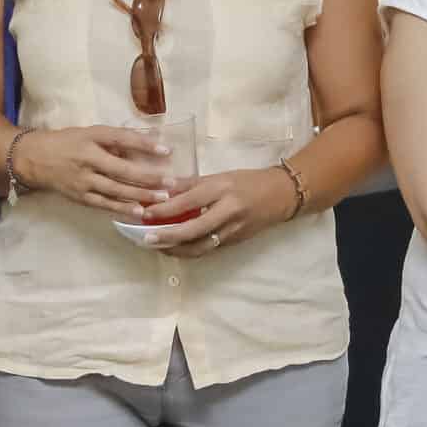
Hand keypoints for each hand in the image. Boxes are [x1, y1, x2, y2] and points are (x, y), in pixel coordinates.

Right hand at [15, 124, 177, 218]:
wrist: (34, 159)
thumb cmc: (68, 142)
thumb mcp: (90, 132)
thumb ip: (118, 137)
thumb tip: (151, 137)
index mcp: (91, 138)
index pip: (121, 139)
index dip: (144, 144)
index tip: (167, 150)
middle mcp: (87, 159)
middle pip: (122, 169)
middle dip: (149, 177)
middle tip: (171, 182)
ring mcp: (84, 180)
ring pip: (116, 190)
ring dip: (141, 195)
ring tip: (163, 199)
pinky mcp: (81, 196)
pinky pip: (105, 204)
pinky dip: (123, 209)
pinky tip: (140, 212)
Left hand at [143, 168, 299, 258]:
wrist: (282, 195)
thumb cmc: (248, 181)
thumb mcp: (219, 176)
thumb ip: (190, 184)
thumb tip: (161, 188)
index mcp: (223, 189)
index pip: (189, 201)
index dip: (165, 209)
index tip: (144, 213)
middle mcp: (228, 211)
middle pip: (193, 229)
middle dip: (167, 236)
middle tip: (146, 238)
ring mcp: (233, 230)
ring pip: (200, 246)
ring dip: (175, 249)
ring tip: (156, 246)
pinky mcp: (235, 242)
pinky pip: (208, 249)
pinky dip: (189, 250)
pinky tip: (174, 248)